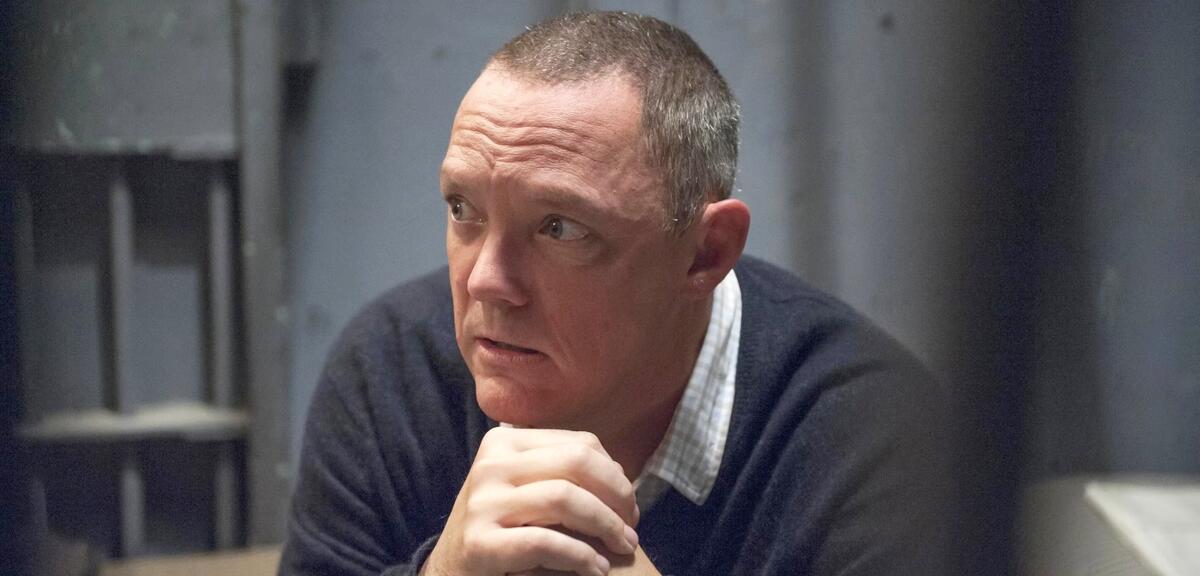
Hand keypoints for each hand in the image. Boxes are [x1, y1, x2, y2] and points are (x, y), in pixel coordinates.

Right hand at [421, 428, 639, 575]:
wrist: (449, 571)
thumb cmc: (500, 529)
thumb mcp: (523, 488)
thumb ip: (560, 472)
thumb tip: (618, 472)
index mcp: (504, 442)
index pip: (579, 444)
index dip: (615, 474)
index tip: (629, 505)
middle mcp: (490, 465)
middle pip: (577, 463)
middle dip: (616, 496)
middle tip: (631, 528)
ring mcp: (482, 503)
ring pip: (565, 499)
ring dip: (606, 526)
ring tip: (621, 548)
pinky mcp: (479, 544)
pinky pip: (545, 542)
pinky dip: (580, 557)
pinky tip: (596, 569)